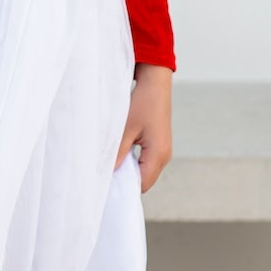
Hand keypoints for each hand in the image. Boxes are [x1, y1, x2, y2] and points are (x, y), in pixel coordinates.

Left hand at [117, 64, 172, 192]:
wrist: (155, 83)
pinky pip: (145, 160)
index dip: (125, 188)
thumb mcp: (125, 128)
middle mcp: (164, 156)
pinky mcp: (159, 144)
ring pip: (144, 170)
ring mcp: (163, 150)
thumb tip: (108, 173)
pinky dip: (133, 161)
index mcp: (158, 154)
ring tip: (111, 164)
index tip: (107, 186)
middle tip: (105, 176)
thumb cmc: (142, 102)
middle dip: (126, 180)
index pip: (142, 184)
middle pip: (144, 180)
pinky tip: (120, 154)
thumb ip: (117, 153)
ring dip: (128, 169)